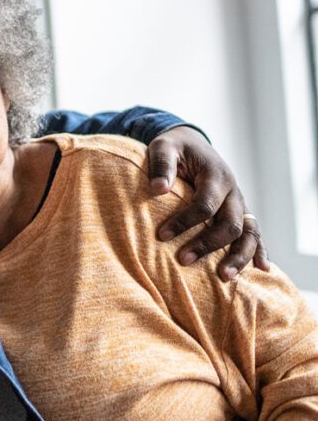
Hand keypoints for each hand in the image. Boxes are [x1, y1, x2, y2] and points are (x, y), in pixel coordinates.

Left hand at [147, 125, 269, 279]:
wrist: (191, 143)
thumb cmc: (175, 148)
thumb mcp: (163, 147)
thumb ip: (162, 165)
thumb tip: (158, 189)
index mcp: (217, 175)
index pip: (205, 205)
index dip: (184, 222)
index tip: (161, 235)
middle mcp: (233, 191)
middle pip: (230, 224)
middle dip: (208, 245)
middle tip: (183, 261)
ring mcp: (239, 203)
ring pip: (249, 233)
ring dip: (238, 256)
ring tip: (224, 277)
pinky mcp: (239, 212)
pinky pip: (255, 233)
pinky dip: (259, 250)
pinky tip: (262, 269)